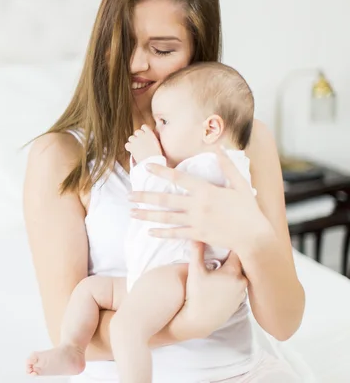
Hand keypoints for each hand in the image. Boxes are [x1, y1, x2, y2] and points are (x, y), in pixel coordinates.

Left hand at [124, 125, 162, 161]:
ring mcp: (136, 140)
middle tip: (140, 144)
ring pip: (131, 138)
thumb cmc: (157, 155)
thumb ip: (152, 138)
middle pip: (136, 132)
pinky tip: (132, 151)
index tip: (144, 136)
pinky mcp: (131, 147)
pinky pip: (127, 145)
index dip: (143, 131)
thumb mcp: (158, 143)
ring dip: (133, 142)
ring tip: (137, 148)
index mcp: (150, 133)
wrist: (153, 162)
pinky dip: (129, 148)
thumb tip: (149, 138)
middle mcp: (142, 135)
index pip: (144, 126)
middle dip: (138, 137)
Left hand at [129, 147, 273, 254]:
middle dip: (144, 197)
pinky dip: (161, 233)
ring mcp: (196, 221)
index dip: (160, 171)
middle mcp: (197, 205)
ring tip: (131, 212)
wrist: (254, 236)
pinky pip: (175, 234)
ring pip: (166, 217)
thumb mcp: (240, 183)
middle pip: (165, 199)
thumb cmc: (248, 208)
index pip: (178, 177)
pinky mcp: (197, 235)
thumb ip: (227, 165)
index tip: (145, 167)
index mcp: (206, 190)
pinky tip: (148, 232)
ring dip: (147, 215)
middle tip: (128, 195)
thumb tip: (218, 147)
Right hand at [164, 242, 247, 340]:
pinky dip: (233, 281)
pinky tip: (222, 282)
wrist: (200, 320)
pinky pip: (239, 285)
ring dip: (233, 270)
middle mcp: (242, 281)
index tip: (224, 241)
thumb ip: (197, 251)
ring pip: (240, 274)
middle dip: (232, 257)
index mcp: (234, 272)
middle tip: (224, 250)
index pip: (238, 251)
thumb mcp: (195, 270)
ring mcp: (242, 292)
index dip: (231, 244)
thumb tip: (196, 236)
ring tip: (222, 266)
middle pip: (241, 262)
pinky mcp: (240, 301)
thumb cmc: (196, 295)